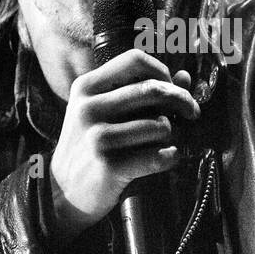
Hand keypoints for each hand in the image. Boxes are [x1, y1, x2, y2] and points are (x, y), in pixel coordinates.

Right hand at [48, 49, 199, 243]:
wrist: (62, 193)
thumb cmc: (89, 148)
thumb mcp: (102, 113)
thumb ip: (140, 91)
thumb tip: (185, 77)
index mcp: (87, 88)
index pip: (135, 60)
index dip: (162, 70)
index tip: (171, 86)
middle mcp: (89, 108)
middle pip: (153, 89)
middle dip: (182, 100)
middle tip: (191, 112)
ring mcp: (98, 137)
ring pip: (161, 125)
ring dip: (172, 136)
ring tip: (163, 143)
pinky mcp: (109, 166)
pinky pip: (159, 156)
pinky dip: (170, 157)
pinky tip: (164, 159)